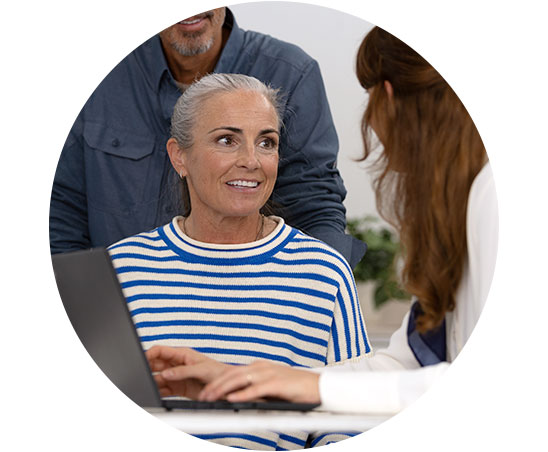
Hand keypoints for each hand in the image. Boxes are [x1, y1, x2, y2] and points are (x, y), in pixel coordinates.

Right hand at [145, 346, 230, 398]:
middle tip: (142, 376)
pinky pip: (164, 389)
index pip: (160, 351)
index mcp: (182, 354)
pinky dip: (158, 391)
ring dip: (152, 382)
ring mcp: (176, 376)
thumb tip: (166, 373)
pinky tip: (156, 393)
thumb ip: (183, 371)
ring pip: (158, 378)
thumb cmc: (218, 372)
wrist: (227, 388)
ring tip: (149, 386)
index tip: (141, 360)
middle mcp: (177, 364)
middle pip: (156, 364)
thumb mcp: (201, 369)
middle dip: (148, 369)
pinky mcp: (178, 388)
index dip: (149, 354)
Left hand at [198, 360, 320, 403]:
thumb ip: (256, 388)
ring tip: (211, 398)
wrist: (319, 386)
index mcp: (259, 366)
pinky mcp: (278, 383)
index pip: (232, 372)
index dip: (216, 381)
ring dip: (223, 389)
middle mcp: (262, 367)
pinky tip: (232, 399)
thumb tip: (238, 398)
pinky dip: (242, 394)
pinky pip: (256, 389)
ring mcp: (270, 373)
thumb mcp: (271, 386)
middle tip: (202, 397)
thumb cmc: (296, 388)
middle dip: (214, 385)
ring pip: (240, 379)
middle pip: (232, 374)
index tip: (205, 391)